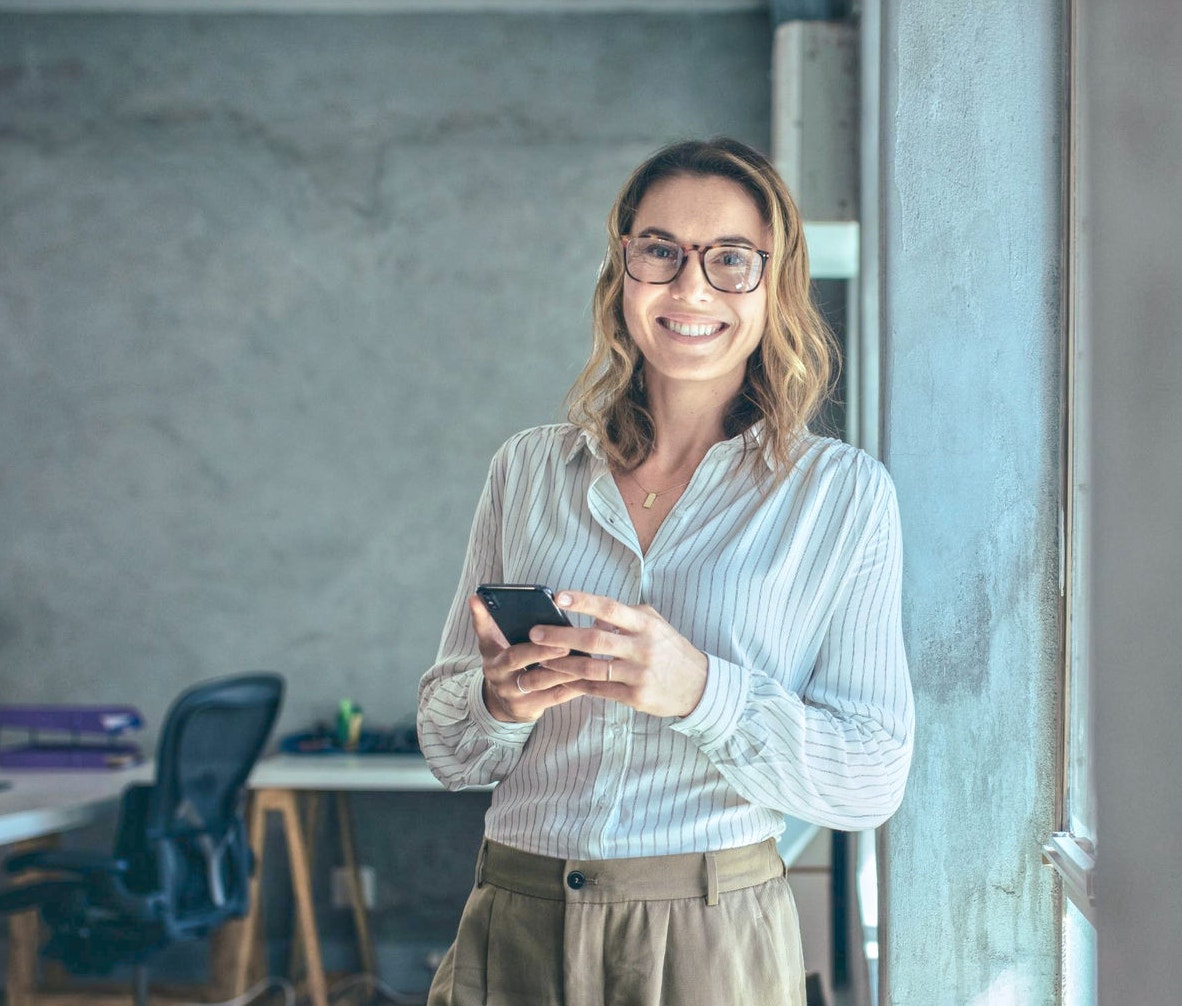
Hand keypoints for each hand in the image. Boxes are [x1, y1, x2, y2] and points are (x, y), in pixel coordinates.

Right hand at [468, 595, 581, 722]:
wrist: (500, 702)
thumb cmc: (502, 663)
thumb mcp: (489, 644)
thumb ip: (484, 621)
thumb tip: (475, 598)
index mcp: (494, 660)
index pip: (507, 650)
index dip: (520, 640)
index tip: (537, 631)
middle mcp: (502, 680)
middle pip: (523, 665)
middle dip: (544, 653)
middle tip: (566, 642)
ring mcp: (516, 697)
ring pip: (542, 682)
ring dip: (564, 669)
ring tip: (584, 656)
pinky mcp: (531, 709)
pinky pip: (555, 697)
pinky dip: (572, 685)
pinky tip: (588, 674)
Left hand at [530, 589, 707, 718]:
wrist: (699, 686)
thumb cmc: (671, 650)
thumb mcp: (655, 625)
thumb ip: (627, 616)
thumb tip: (595, 617)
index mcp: (645, 624)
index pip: (610, 608)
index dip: (583, 601)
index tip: (558, 597)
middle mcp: (642, 647)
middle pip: (594, 639)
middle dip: (560, 637)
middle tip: (535, 633)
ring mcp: (639, 673)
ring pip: (592, 668)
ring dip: (563, 665)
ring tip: (541, 662)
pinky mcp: (636, 697)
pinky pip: (600, 690)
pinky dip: (578, 685)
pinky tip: (562, 681)